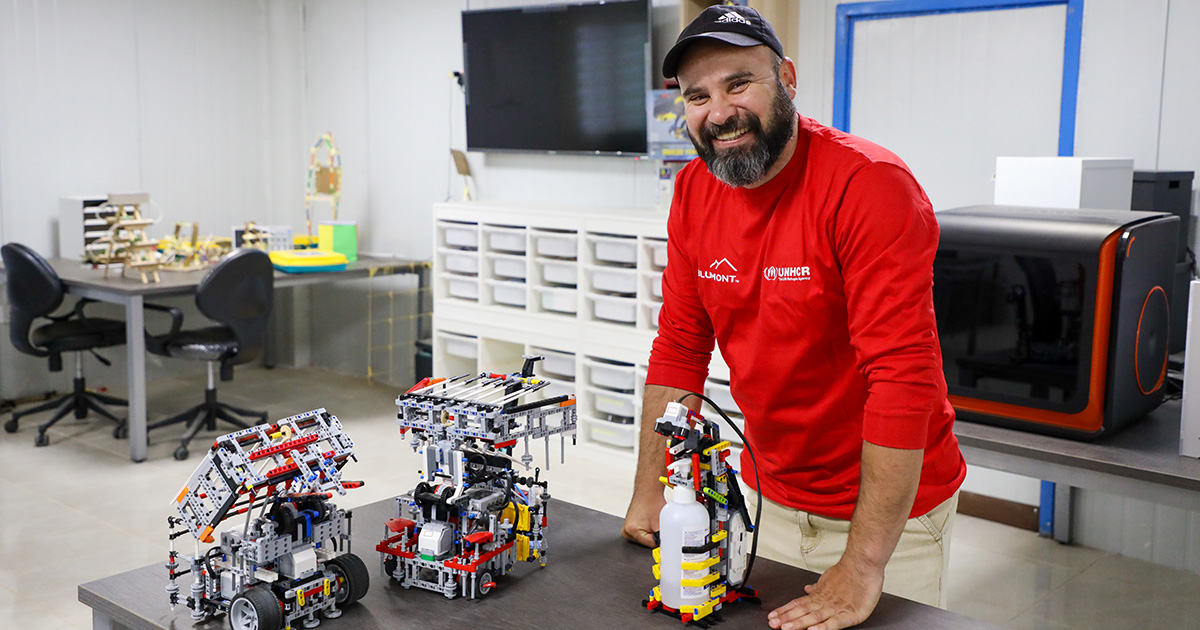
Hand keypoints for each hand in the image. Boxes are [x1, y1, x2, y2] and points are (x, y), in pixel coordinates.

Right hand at [621, 488, 664, 546]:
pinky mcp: (629, 527)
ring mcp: (626, 529)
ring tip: (652, 521)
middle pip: (646, 543)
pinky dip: (647, 530)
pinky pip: (641, 534)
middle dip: (654, 536)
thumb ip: (663, 537)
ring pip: (644, 539)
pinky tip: (649, 521)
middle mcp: (626, 532)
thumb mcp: (660, 523)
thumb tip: (666, 547)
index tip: (662, 533)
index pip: (650, 544)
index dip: (659, 539)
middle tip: (656, 524)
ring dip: (650, 533)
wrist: (647, 491)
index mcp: (631, 531)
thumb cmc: (652, 501)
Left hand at [766, 560, 882, 629]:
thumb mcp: (829, 578)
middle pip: (801, 611)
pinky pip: (834, 623)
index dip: (785, 610)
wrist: (864, 563)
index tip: (773, 616)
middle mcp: (825, 602)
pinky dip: (823, 627)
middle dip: (786, 618)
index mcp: (820, 595)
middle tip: (773, 623)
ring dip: (798, 623)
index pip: (798, 604)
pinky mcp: (850, 614)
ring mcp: (836, 608)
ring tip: (786, 628)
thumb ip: (818, 587)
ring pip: (813, 617)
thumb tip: (807, 590)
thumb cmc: (850, 571)